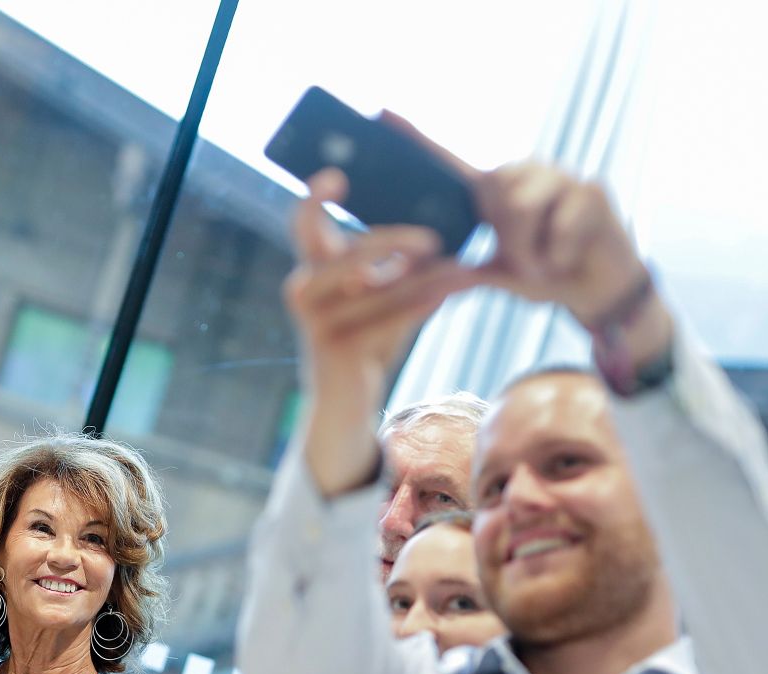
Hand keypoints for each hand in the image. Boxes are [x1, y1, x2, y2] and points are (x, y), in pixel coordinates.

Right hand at [284, 167, 475, 495]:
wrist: (345, 403)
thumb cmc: (365, 340)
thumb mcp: (380, 297)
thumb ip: (400, 267)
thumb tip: (442, 233)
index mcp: (311, 270)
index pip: (304, 224)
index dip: (315, 197)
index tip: (338, 176)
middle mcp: (304, 290)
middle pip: (349, 252)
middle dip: (393, 242)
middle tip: (434, 239)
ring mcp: (316, 321)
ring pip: (379, 287)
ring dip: (426, 277)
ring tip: (463, 267)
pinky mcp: (337, 347)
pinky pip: (388, 318)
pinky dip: (422, 304)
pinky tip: (450, 290)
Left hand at [379, 112, 658, 332]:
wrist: (596, 292)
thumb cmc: (542, 276)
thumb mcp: (494, 275)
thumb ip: (457, 271)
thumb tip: (411, 272)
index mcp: (494, 192)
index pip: (451, 161)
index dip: (417, 140)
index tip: (380, 115)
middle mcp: (523, 174)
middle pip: (491, 192)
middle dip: (506, 239)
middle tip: (527, 263)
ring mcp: (559, 176)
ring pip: (522, 206)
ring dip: (531, 249)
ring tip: (546, 262)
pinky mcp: (592, 189)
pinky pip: (560, 225)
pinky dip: (559, 254)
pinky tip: (570, 256)